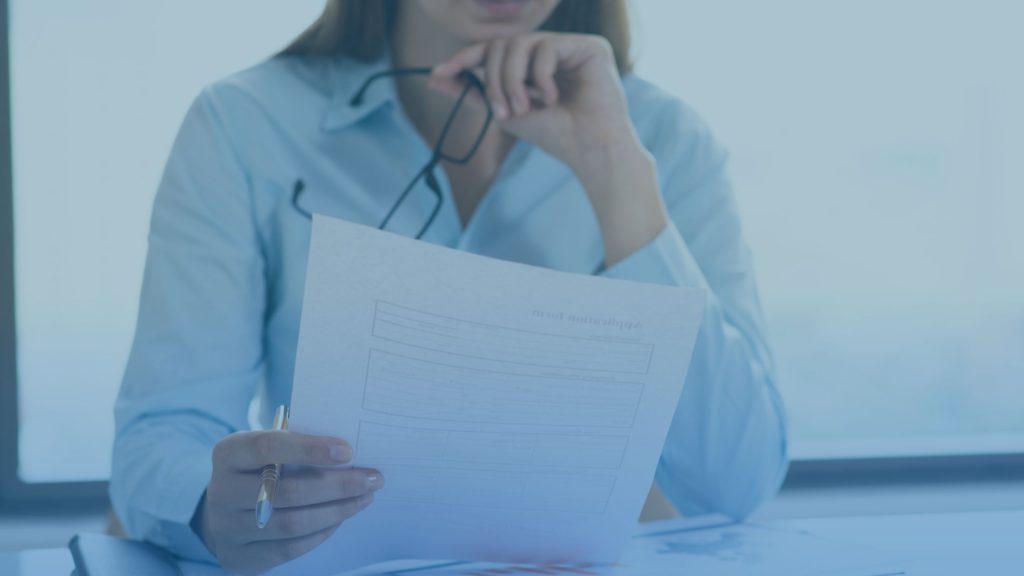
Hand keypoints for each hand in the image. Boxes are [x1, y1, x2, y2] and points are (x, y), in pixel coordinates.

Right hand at [195, 431, 383, 575]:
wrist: (220, 512)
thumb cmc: (257, 470)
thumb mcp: (265, 450)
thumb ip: (296, 446)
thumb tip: (347, 452)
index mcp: (228, 454)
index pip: (268, 447)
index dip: (309, 449)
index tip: (348, 451)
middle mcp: (222, 492)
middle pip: (288, 491)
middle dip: (338, 485)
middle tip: (373, 479)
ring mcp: (228, 528)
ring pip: (293, 524)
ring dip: (337, 511)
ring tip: (365, 498)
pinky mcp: (240, 557)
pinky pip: (290, 548)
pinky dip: (322, 532)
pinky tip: (341, 517)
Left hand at [428, 32, 639, 174]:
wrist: (589, 150)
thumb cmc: (554, 135)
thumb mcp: (505, 113)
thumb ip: (473, 93)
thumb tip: (433, 78)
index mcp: (533, 63)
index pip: (494, 49)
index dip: (465, 57)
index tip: (438, 72)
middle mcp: (552, 49)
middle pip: (502, 45)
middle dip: (494, 79)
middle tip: (502, 111)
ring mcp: (571, 46)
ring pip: (520, 44)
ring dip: (512, 80)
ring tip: (524, 108)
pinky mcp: (590, 46)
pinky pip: (546, 47)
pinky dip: (540, 76)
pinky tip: (552, 98)